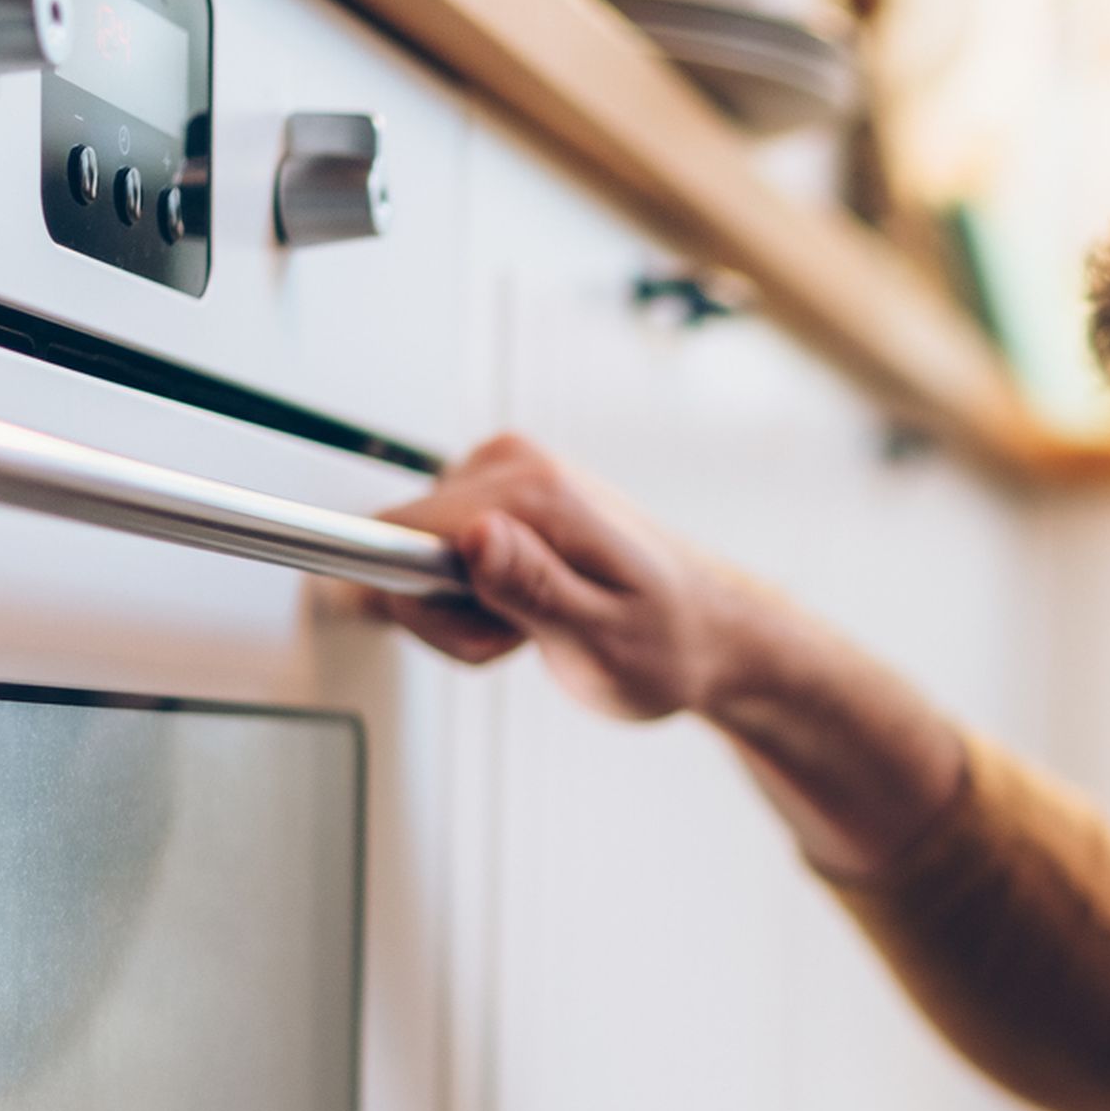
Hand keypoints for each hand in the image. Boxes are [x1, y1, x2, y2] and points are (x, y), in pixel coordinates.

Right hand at [343, 433, 778, 721]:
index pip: (398, 530)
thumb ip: (533, 589)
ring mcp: (507, 475)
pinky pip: (439, 552)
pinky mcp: (500, 495)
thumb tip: (473, 536)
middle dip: (445, 615)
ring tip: (532, 629)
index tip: (465, 631)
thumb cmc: (671, 644)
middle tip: (518, 641)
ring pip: (415, 555)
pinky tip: (527, 610)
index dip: (414, 602)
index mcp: (538, 494)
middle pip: (399, 545)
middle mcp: (518, 466)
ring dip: (460, 612)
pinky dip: (473, 597)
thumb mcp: (604, 641)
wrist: (711, 633)